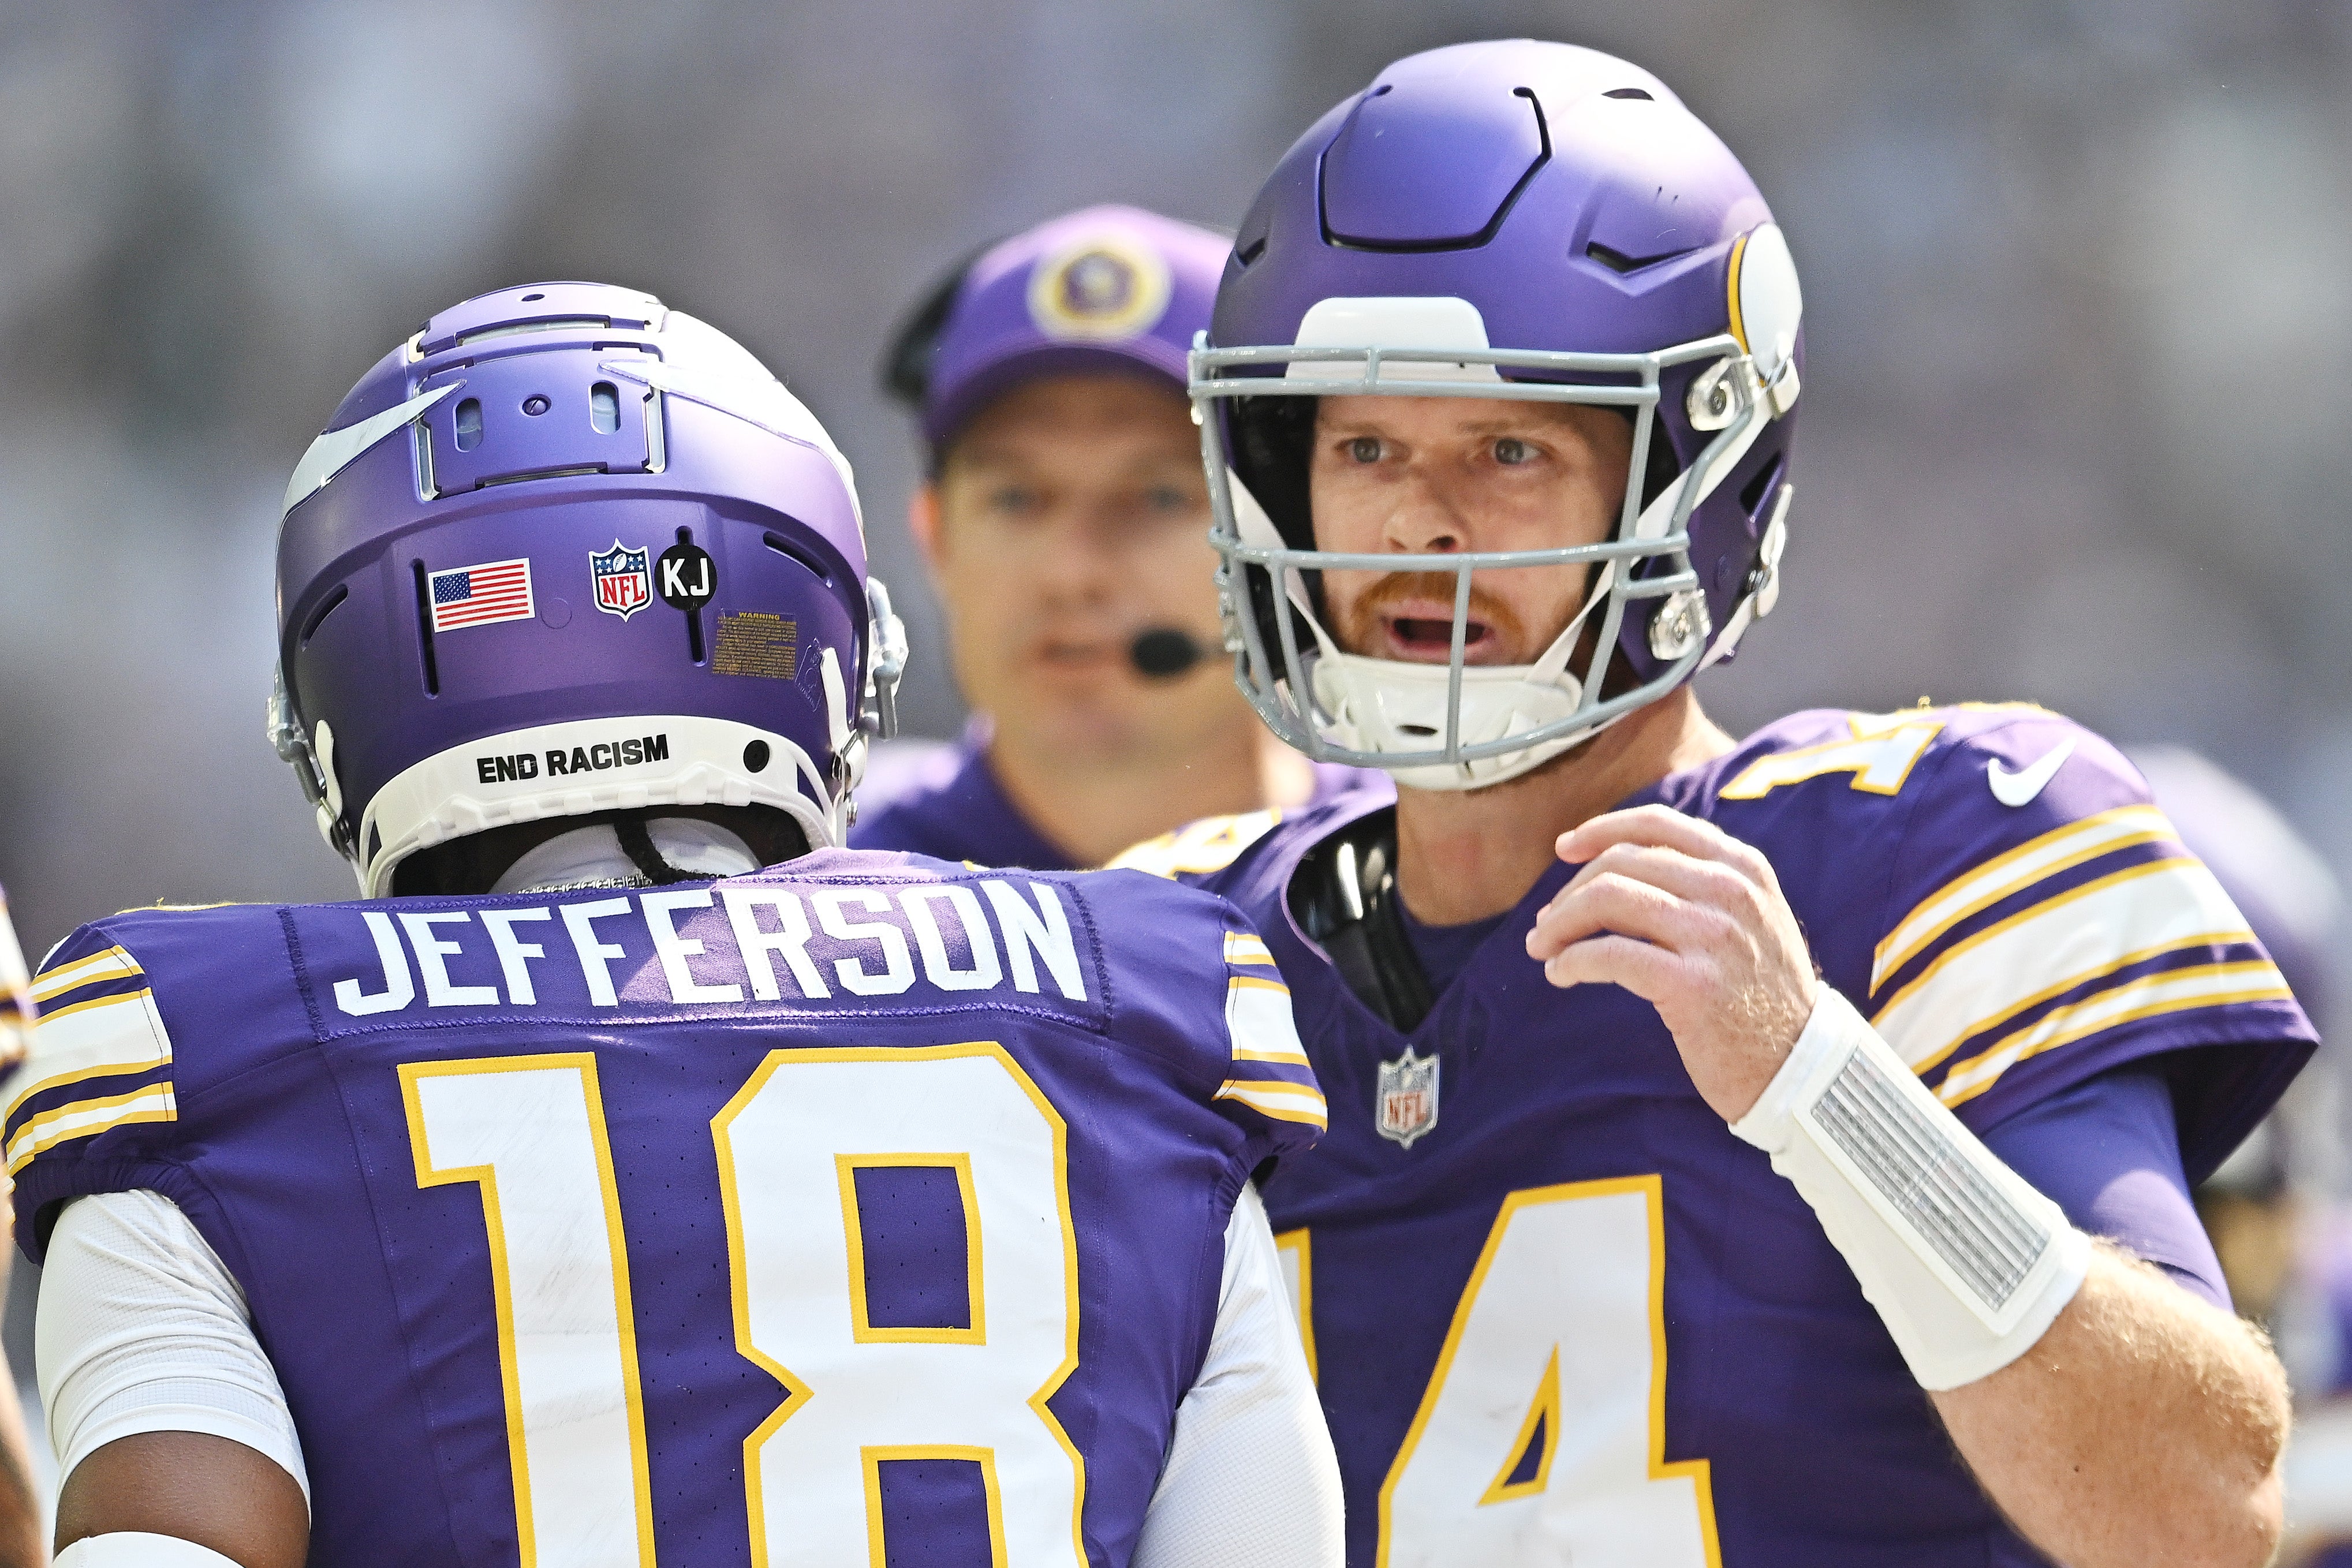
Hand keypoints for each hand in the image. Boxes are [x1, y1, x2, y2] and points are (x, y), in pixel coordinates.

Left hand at [1524, 804, 1818, 1122]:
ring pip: (1608, 899)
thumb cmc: (1761, 996)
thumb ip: (1700, 884)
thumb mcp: (1750, 920)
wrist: (1801, 1066)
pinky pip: (1609, 955)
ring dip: (1561, 923)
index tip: (1564, 849)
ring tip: (1544, 947)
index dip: (1601, 830)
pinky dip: (1572, 961)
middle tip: (1546, 923)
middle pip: (1622, 862)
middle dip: (1570, 890)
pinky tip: (1561, 974)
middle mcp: (1730, 891)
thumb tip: (1613, 867)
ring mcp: (1713, 936)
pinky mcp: (1692, 985)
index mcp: (1743, 867)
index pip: (1657, 824)